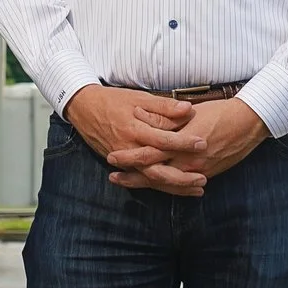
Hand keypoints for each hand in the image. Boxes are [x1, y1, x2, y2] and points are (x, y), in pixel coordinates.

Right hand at [66, 85, 209, 195]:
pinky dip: (160, 185)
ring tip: (197, 189)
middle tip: (203, 179)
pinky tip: (177, 189)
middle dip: (180, 178)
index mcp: (134, 129)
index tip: (203, 143)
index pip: (162, 139)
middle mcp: (129, 149)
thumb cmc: (113, 100)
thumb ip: (163, 106)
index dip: (183, 142)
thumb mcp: (138, 97)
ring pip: (151, 179)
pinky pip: (143, 179)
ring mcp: (125, 160)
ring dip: (174, 187)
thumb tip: (188, 109)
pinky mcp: (122, 166)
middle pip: (156, 170)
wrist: (84, 108)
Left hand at [108, 98, 268, 193]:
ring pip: (166, 183)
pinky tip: (157, 187)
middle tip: (113, 177)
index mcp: (180, 141)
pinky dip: (168, 187)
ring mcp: (197, 170)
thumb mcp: (189, 112)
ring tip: (129, 184)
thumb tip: (144, 119)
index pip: (148, 153)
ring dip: (146, 184)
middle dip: (132, 177)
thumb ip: (167, 119)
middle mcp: (187, 159)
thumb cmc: (219, 111)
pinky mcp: (207, 174)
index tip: (112, 156)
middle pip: (153, 173)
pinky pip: (182, 186)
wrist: (248, 122)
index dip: (129, 157)